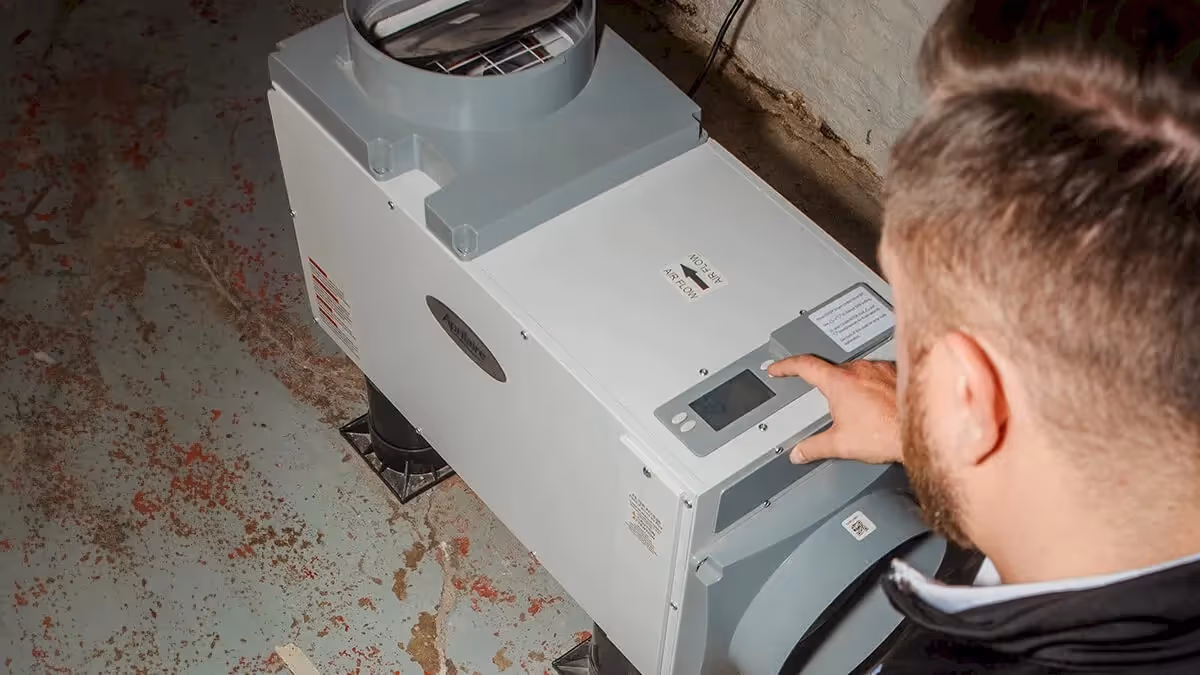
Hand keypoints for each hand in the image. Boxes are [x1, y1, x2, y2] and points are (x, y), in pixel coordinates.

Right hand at [766, 355, 901, 464]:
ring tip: (861, 412)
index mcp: (839, 381)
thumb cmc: (887, 432)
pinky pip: (878, 374)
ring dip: (854, 387)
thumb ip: (813, 447)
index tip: (777, 368)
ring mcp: (880, 368)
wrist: (923, 428)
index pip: (803, 365)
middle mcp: (859, 368)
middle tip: (831, 407)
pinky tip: (880, 406)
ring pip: (857, 372)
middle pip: (832, 370)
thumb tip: (798, 453)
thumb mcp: (841, 445)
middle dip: (827, 387)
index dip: (786, 366)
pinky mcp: (898, 372)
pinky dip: (874, 387)